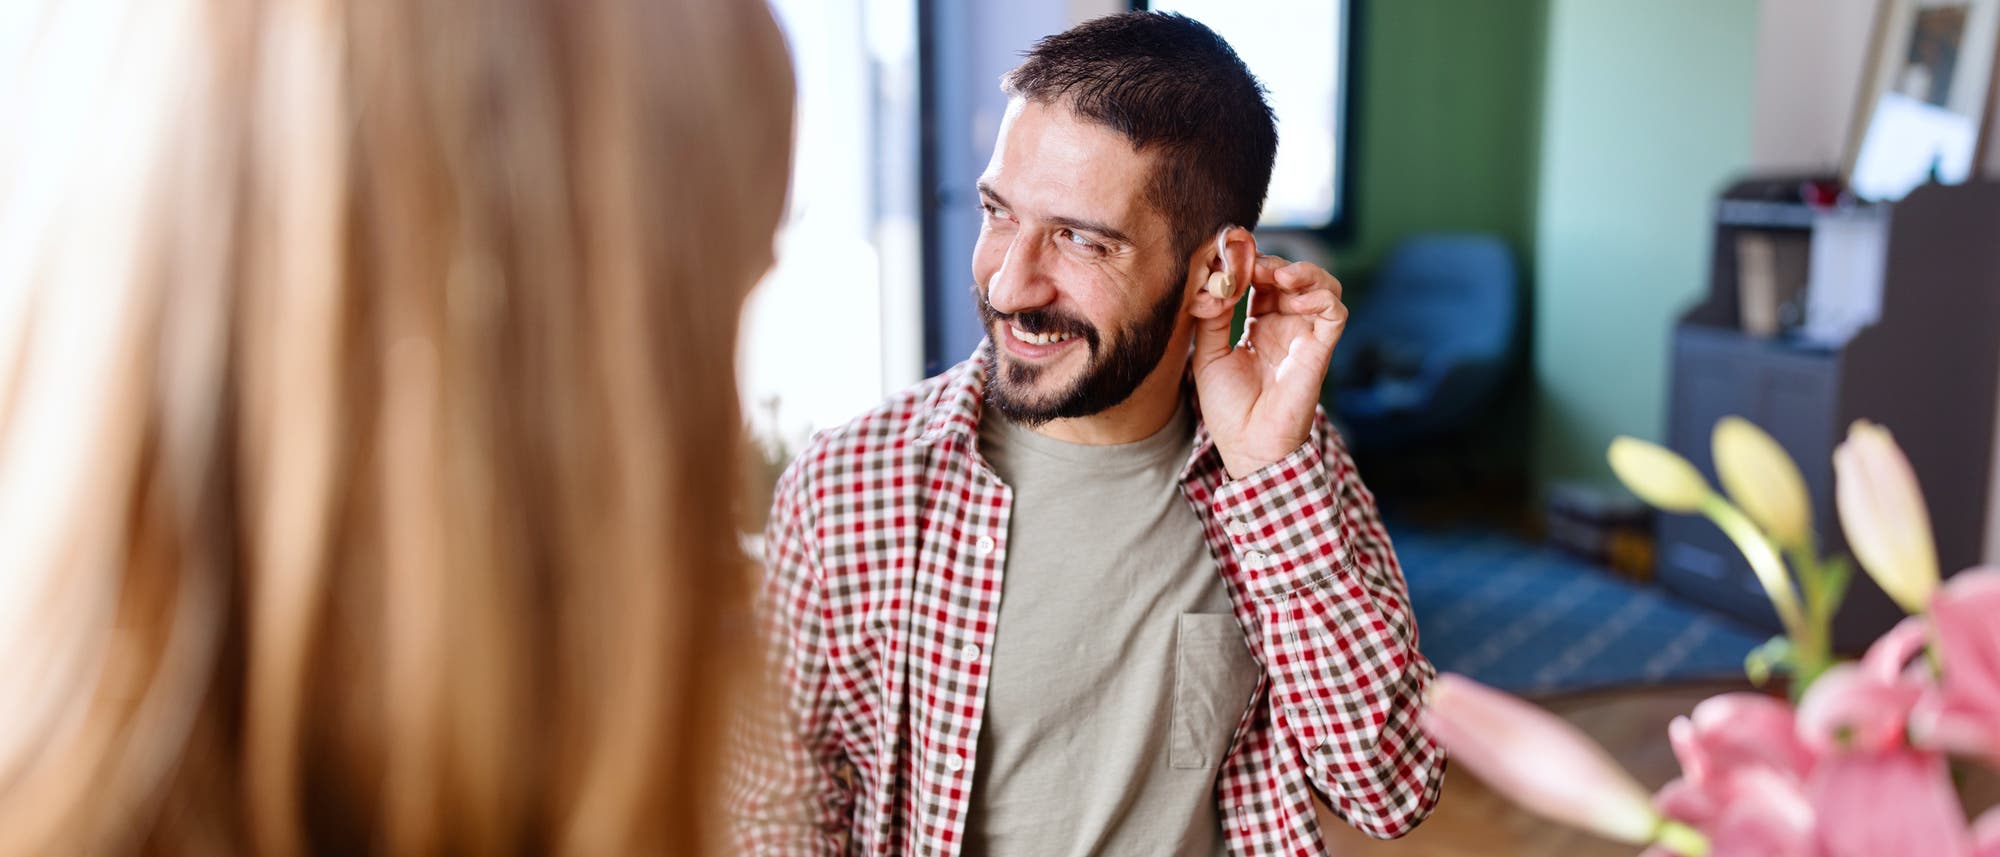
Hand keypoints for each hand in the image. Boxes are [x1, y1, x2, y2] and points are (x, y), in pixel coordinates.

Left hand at [1191, 243, 1347, 479]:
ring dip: (1302, 271)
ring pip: (1321, 285)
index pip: (1261, 280)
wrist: (1246, 443)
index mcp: (1259, 326)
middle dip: (1271, 263)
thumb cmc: (1228, 406)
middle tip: (1252, 263)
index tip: (1230, 256)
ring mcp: (1305, 336)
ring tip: (1278, 275)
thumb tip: (1216, 277)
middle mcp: (1285, 326)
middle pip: (1290, 276)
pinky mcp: (1321, 349)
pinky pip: (1335, 312)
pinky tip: (1294, 298)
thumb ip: (1212, 315)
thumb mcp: (1207, 353)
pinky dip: (1320, 295)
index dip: (1249, 264)